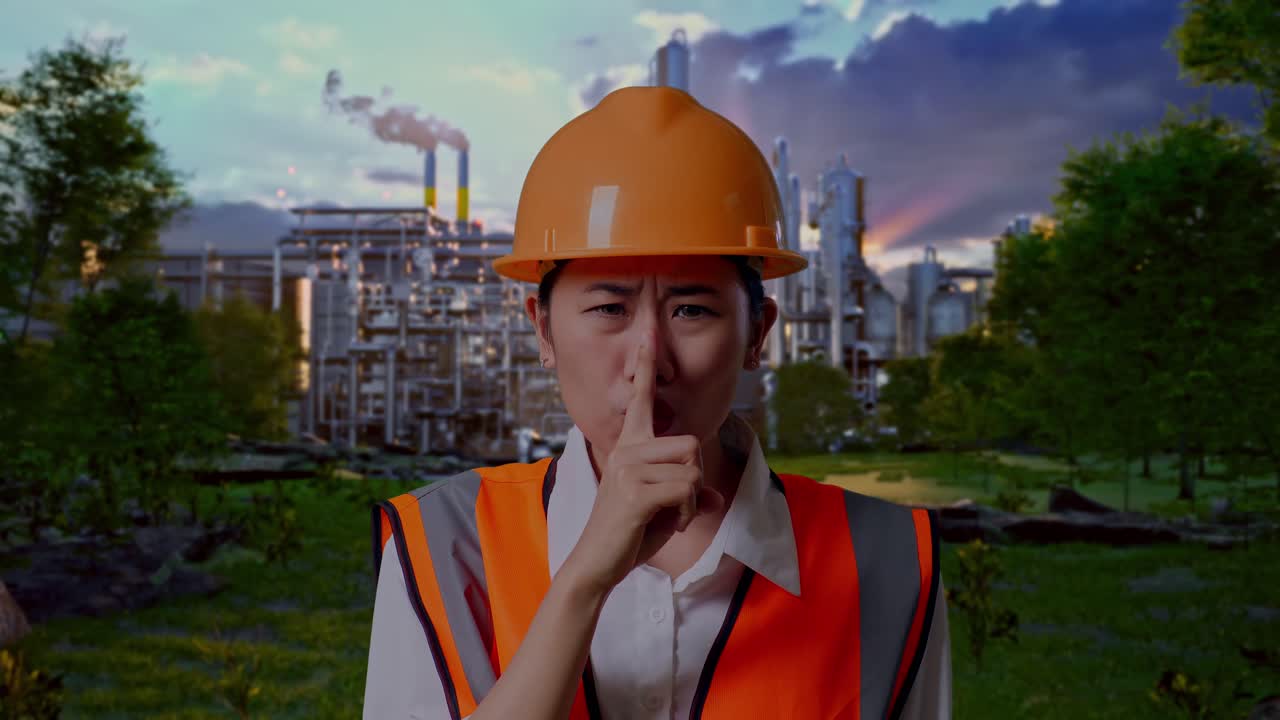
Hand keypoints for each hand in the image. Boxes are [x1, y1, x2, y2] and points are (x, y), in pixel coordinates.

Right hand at [560, 332, 723, 597]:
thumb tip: (716, 497)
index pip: (641, 399)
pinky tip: (671, 524)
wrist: (598, 564)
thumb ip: (691, 496)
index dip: (645, 367)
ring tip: (670, 515)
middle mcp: (627, 449)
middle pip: (691, 443)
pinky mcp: (636, 490)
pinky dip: (689, 512)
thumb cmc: (629, 535)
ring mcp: (629, 467)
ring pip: (692, 467)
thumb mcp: (668, 511)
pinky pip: (687, 489)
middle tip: (676, 505)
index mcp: (630, 446)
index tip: (648, 335)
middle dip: (695, 478)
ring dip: (692, 499)